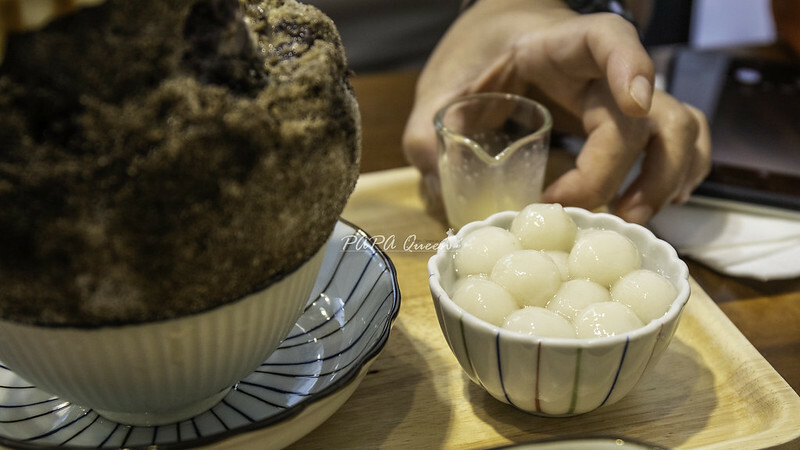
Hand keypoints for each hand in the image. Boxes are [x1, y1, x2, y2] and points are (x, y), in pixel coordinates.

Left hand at [403, 0, 709, 223]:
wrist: (502, 44)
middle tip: (589, 215)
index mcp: (559, 46)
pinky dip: (676, 176)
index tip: (633, 104)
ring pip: (681, 128)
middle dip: (627, 171)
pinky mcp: (629, 124)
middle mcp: (603, 71)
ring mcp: (623, 98)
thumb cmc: (479, 59)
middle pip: (649, 111)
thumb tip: (441, 182)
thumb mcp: (444, 85)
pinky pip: (679, 143)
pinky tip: (648, 205)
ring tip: (629, 217)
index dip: (630, 66)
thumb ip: (430, 128)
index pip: (609, 39)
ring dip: (666, 177)